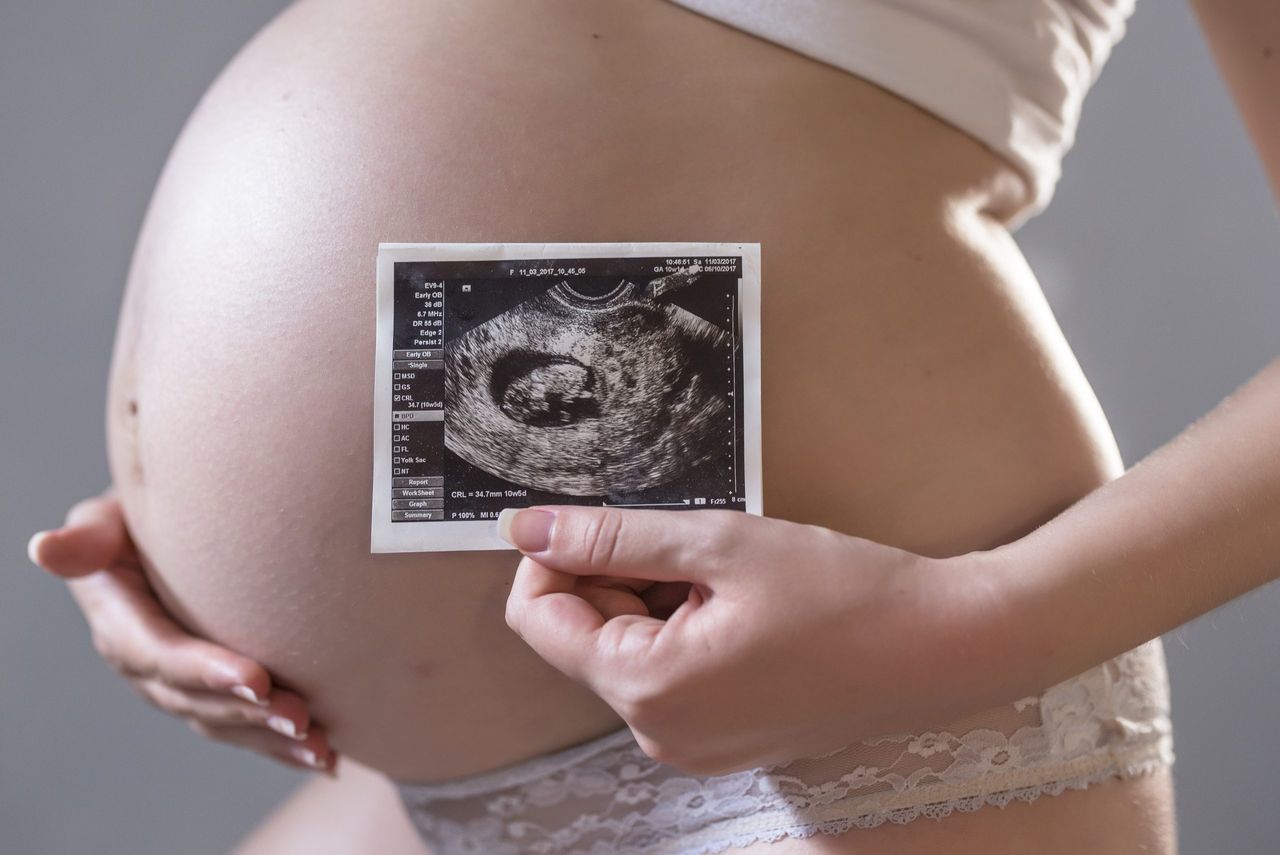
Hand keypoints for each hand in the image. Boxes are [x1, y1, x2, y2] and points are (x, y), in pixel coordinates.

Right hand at [28, 491, 336, 773]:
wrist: (158, 536)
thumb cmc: (136, 520)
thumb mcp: (105, 521)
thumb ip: (87, 537)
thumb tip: (45, 547)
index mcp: (119, 624)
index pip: (163, 654)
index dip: (206, 670)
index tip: (257, 677)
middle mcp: (144, 664)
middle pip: (197, 700)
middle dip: (249, 713)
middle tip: (301, 716)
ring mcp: (175, 685)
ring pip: (223, 722)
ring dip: (270, 739)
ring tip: (320, 746)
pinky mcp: (207, 692)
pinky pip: (240, 725)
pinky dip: (279, 743)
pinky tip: (324, 755)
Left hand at [502, 506, 1025, 775]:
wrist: (943, 646)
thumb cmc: (842, 591)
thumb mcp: (719, 544)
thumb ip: (613, 538)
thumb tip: (524, 529)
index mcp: (647, 688)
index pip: (537, 618)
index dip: (557, 556)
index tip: (610, 520)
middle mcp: (658, 734)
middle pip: (584, 637)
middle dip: (618, 578)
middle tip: (692, 543)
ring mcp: (693, 747)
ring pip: (628, 652)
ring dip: (657, 601)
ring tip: (730, 576)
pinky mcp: (724, 742)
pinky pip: (669, 678)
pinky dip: (685, 631)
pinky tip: (744, 606)